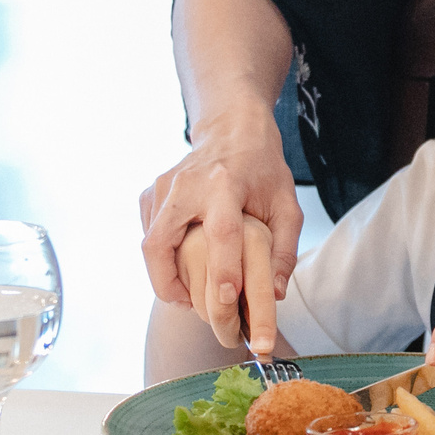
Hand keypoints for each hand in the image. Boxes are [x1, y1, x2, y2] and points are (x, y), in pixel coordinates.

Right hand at [140, 107, 302, 333]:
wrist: (232, 128)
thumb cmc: (263, 168)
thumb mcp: (286, 204)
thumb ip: (284, 250)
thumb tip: (273, 295)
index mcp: (225, 184)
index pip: (220, 232)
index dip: (222, 269)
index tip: (226, 300)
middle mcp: (186, 185)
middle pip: (160, 243)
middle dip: (168, 284)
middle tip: (191, 306)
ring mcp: (163, 188)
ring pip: (149, 244)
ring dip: (163, 275)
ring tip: (189, 294)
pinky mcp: (151, 194)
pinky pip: (148, 235)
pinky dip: (161, 258)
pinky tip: (183, 266)